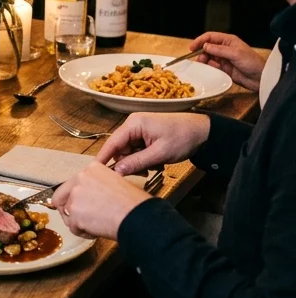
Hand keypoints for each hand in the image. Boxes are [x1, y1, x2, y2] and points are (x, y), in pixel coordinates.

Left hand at [52, 161, 150, 239]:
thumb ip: (99, 187)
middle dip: (68, 209)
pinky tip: (97, 231)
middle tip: (79, 220)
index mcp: (92, 168)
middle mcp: (80, 178)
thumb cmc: (135, 203)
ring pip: (68, 214)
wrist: (137, 216)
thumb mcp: (117, 183)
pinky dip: (83, 232)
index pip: (74, 184)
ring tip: (97, 226)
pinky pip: (73, 227)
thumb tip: (94, 197)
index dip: (77, 197)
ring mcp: (75, 195)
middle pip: (61, 196)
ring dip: (79, 223)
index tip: (83, 205)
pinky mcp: (74, 212)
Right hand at [94, 112, 210, 175]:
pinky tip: (158, 162)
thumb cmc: (182, 138)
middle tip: (145, 173)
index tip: (94, 171)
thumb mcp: (159, 153)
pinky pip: (138, 150)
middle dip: (130, 163)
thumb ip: (137, 162)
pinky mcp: (146, 135)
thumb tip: (117, 172)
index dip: (103, 158)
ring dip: (139, 162)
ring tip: (156, 166)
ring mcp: (139, 130)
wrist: (203, 131)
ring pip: (130, 151)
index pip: (112, 143)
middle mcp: (133, 125)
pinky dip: (145, 159)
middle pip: (121, 149)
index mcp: (133, 124)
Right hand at [190, 31, 263, 91]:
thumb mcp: (235, 53)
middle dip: (201, 51)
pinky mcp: (224, 69)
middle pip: (207, 47)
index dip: (200, 40)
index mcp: (228, 41)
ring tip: (204, 64)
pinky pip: (212, 66)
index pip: (210, 37)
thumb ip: (219, 50)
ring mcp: (224, 59)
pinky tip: (211, 69)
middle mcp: (225, 48)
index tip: (192, 47)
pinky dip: (209, 67)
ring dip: (204, 60)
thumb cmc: (252, 63)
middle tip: (199, 58)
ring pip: (208, 57)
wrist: (261, 79)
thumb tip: (204, 46)